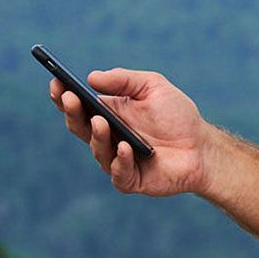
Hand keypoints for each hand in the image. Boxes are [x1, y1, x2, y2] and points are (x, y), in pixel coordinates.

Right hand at [50, 67, 211, 196]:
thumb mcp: (153, 87)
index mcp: (107, 113)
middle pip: (79, 127)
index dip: (64, 95)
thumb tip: (92, 78)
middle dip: (72, 112)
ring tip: (101, 121)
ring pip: (97, 150)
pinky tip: (125, 147)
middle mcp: (106, 137)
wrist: (202, 146)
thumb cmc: (176, 116)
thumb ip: (124, 80)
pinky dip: (120, 160)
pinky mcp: (130, 179)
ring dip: (98, 135)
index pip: (77, 105)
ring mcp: (116, 159)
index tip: (56, 83)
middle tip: (71, 98)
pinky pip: (119, 173)